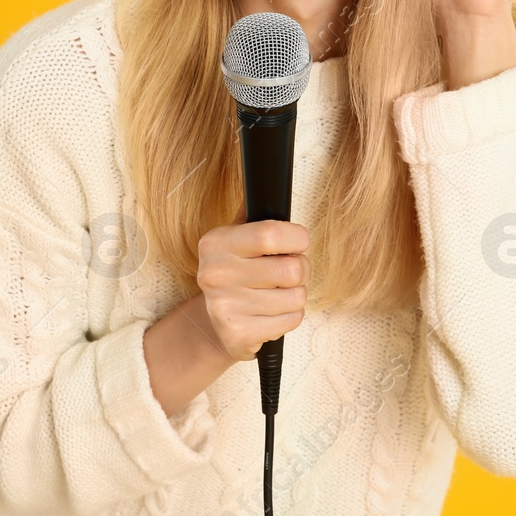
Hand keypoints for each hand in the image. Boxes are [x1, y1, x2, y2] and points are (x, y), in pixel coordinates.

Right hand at [196, 219, 309, 362]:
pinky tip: (271, 314)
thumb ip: (255, 215)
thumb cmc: (237, 275)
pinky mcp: (238, 334)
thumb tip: (270, 181)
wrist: (216, 326)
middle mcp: (214, 273)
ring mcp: (224, 306)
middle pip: (292, 269)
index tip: (297, 242)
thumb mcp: (237, 240)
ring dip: (295, 296)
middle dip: (301, 270)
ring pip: (296, 297)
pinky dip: (290, 317)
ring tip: (276, 295)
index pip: (271, 233)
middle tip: (288, 274)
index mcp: (216, 242)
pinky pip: (291, 320)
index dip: (297, 238)